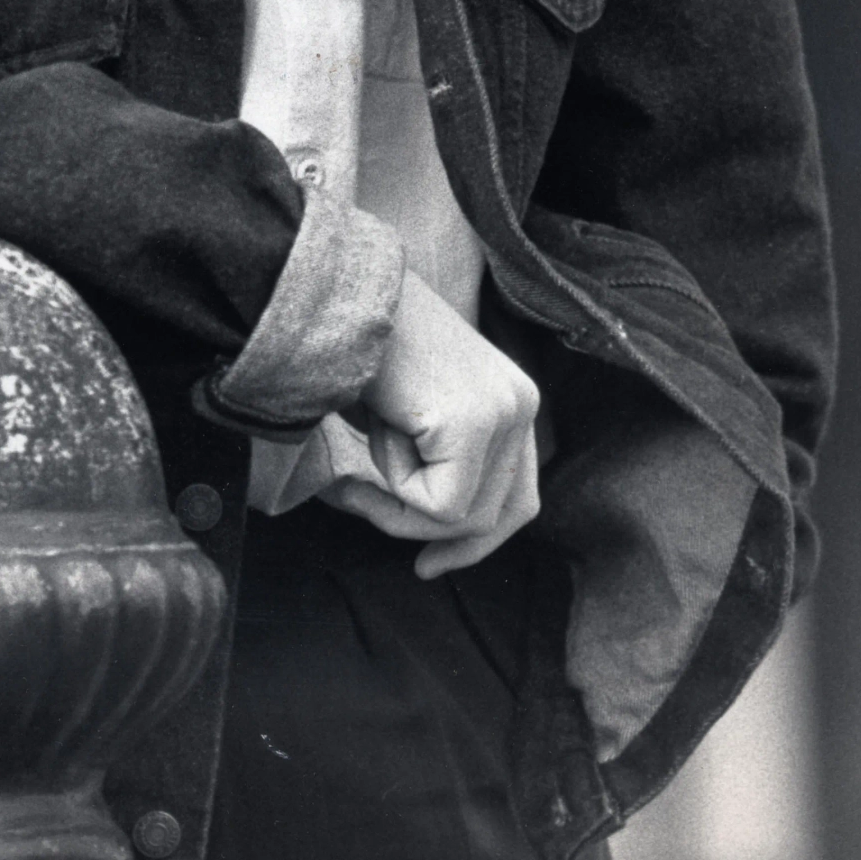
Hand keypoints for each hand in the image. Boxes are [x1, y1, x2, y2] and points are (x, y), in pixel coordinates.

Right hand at [327, 270, 540, 577]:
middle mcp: (521, 403)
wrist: (339, 294)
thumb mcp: (412, 418)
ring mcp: (503, 411)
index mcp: (514, 399)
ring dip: (398, 501)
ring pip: (461, 518)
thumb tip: (439, 541)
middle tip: (355, 500)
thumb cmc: (362, 352)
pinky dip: (393, 484)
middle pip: (492, 516)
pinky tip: (376, 428)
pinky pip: (438, 504)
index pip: (518, 500)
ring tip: (362, 445)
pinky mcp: (472, 421)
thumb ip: (439, 464)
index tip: (426, 565)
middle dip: (420, 528)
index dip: (473, 544)